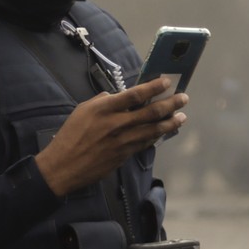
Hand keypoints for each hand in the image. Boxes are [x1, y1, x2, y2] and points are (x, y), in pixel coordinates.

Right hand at [33, 78, 187, 195]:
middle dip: (171, 104)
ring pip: (154, 129)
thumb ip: (103, 101)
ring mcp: (123, 141)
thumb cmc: (70, 136)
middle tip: (184, 98)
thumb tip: (116, 97)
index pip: (135, 94)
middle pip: (151, 112)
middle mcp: (117, 124)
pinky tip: (165, 132)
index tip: (167, 81)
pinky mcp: (125, 154)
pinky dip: (157, 136)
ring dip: (170, 122)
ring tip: (182, 116)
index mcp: (105, 109)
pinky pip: (146, 143)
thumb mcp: (82, 110)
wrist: (64, 166)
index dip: (154, 87)